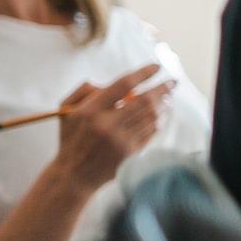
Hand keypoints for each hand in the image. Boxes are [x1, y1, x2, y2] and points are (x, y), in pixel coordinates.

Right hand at [48, 63, 174, 192]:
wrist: (74, 174)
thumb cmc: (72, 138)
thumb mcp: (67, 111)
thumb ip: (85, 91)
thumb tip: (108, 83)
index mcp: (91, 110)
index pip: (123, 85)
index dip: (143, 73)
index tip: (156, 66)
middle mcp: (107, 124)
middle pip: (144, 100)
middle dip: (162, 88)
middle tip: (173, 81)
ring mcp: (120, 140)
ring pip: (151, 116)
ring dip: (164, 104)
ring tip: (169, 96)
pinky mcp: (130, 153)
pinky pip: (151, 132)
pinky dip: (158, 121)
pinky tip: (161, 115)